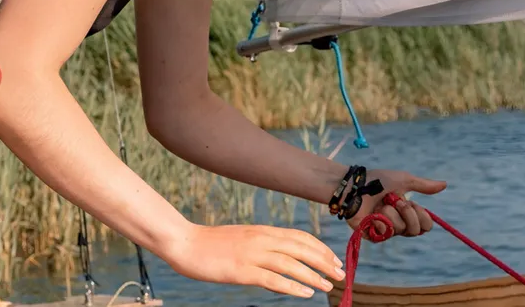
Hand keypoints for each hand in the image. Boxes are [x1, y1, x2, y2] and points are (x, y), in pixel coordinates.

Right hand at [163, 222, 346, 298]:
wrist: (185, 243)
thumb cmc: (212, 244)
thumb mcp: (242, 240)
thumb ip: (262, 247)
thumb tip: (282, 264)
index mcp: (262, 231)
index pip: (300, 237)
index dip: (320, 248)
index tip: (333, 259)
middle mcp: (261, 239)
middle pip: (301, 248)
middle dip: (323, 261)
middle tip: (339, 273)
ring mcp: (252, 254)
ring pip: (291, 263)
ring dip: (313, 274)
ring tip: (327, 285)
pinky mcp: (241, 270)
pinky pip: (272, 279)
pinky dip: (292, 286)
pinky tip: (305, 293)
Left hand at [345, 170, 446, 237]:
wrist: (355, 184)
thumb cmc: (377, 180)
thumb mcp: (403, 180)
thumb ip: (423, 185)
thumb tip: (445, 184)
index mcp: (407, 213)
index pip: (426, 226)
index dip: (421, 215)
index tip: (411, 202)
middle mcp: (399, 224)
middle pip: (416, 231)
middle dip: (407, 212)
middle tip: (394, 200)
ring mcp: (386, 231)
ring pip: (400, 230)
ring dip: (390, 213)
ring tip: (379, 204)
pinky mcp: (372, 235)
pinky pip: (384, 234)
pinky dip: (379, 221)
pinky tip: (371, 214)